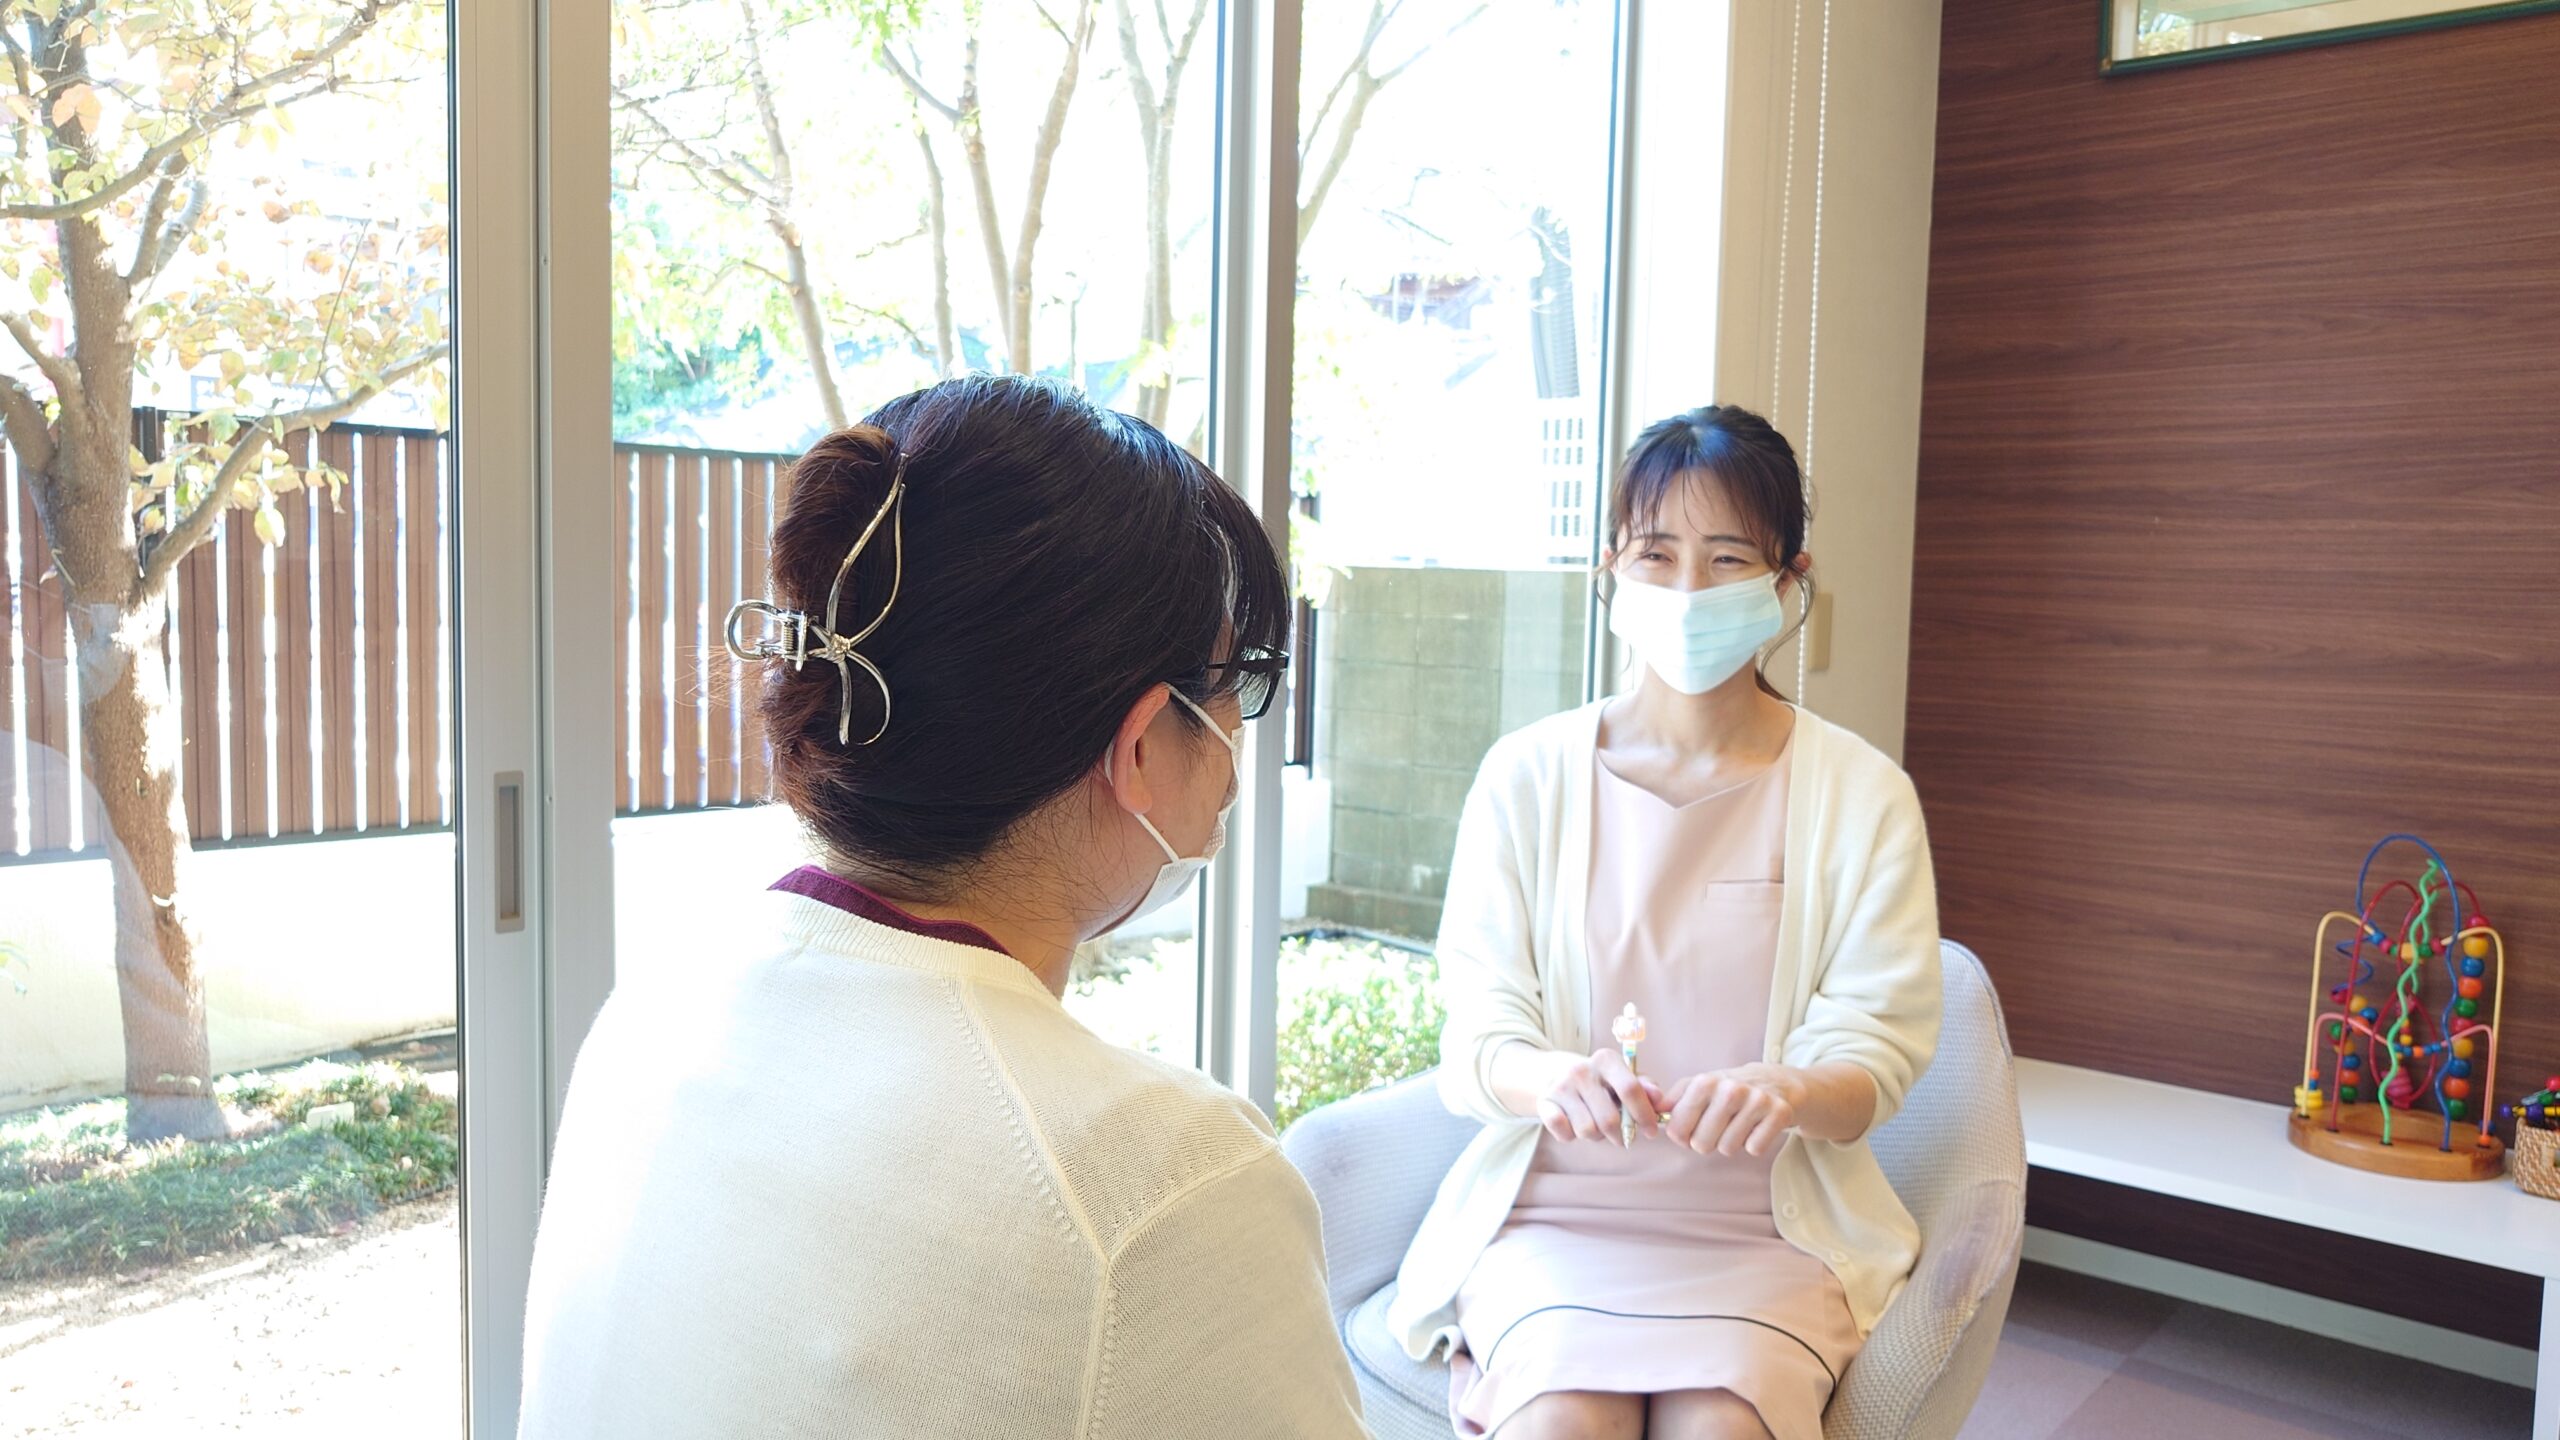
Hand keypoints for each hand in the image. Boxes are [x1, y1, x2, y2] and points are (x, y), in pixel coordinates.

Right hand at [1534, 1048, 1666, 1144]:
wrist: (1555, 1074)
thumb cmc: (1599, 1083)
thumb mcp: (1622, 1079)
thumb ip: (1644, 1088)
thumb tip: (1659, 1098)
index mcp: (1606, 1060)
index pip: (1630, 1089)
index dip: (1644, 1115)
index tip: (1650, 1131)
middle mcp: (1581, 1069)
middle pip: (1610, 1119)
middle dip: (1619, 1134)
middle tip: (1618, 1133)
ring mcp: (1561, 1086)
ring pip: (1588, 1130)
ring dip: (1595, 1136)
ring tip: (1594, 1125)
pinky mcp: (1544, 1103)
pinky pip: (1564, 1133)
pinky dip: (1571, 1136)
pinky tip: (1573, 1125)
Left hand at [1659, 1065, 1805, 1157]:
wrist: (1778, 1082)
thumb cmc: (1730, 1089)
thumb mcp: (1700, 1086)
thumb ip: (1674, 1100)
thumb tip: (1652, 1113)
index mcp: (1705, 1082)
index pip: (1676, 1128)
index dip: (1681, 1136)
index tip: (1689, 1130)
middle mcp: (1730, 1089)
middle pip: (1701, 1144)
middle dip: (1706, 1142)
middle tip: (1718, 1128)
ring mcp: (1756, 1100)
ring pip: (1727, 1148)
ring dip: (1731, 1144)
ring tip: (1738, 1126)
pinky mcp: (1779, 1113)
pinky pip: (1755, 1149)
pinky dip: (1754, 1144)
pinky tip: (1757, 1127)